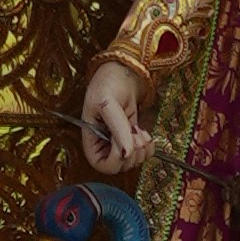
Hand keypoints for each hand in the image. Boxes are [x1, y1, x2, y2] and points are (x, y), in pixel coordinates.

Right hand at [79, 60, 149, 176]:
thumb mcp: (107, 103)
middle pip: (120, 167)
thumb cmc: (108, 84)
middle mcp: (104, 145)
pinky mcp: (133, 140)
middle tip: (133, 131)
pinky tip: (142, 131)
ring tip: (136, 129)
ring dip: (141, 148)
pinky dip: (148, 147)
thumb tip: (127, 153)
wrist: (124, 73)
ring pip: (134, 162)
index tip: (121, 141)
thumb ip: (117, 128)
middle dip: (131, 151)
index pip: (101, 165)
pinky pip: (144, 155)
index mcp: (91, 139)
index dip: (114, 159)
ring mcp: (120, 144)